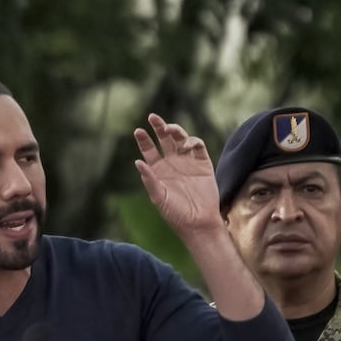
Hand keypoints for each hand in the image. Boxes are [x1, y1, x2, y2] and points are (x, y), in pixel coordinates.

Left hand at [133, 113, 221, 236]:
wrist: (198, 222)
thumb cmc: (175, 213)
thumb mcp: (159, 197)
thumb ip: (149, 180)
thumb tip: (137, 162)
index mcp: (158, 170)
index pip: (149, 150)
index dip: (144, 140)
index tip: (138, 131)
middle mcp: (172, 163)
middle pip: (164, 139)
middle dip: (159, 127)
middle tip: (153, 117)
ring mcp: (188, 161)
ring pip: (180, 139)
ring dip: (175, 130)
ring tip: (169, 129)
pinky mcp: (203, 163)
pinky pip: (197, 146)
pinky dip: (192, 142)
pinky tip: (186, 146)